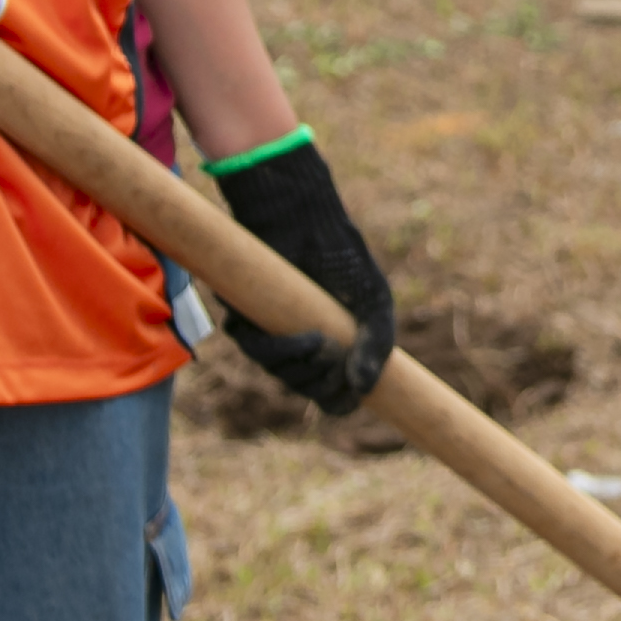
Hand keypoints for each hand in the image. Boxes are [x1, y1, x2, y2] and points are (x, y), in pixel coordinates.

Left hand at [211, 137, 395, 415]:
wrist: (307, 219)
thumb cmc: (342, 258)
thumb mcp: (373, 302)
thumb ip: (377, 344)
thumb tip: (363, 387)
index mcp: (329, 348)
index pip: (330, 394)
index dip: (339, 401)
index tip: (353, 395)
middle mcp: (296, 346)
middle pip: (305, 388)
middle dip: (322, 384)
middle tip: (338, 359)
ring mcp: (269, 333)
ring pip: (278, 373)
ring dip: (302, 370)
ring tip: (323, 345)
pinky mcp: (244, 317)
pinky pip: (253, 348)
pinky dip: (279, 350)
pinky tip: (306, 338)